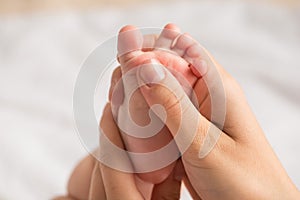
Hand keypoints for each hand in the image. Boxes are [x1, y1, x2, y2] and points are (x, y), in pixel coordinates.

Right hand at [135, 52, 299, 198]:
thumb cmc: (246, 182)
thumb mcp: (206, 144)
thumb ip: (175, 107)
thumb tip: (146, 68)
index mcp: (218, 89)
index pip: (182, 51)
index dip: (151, 49)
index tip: (124, 57)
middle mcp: (207, 97)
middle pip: (169, 70)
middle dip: (141, 72)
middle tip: (117, 82)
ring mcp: (196, 115)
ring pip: (162, 94)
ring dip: (141, 96)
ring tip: (119, 100)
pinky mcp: (188, 133)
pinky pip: (162, 116)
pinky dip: (146, 117)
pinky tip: (131, 121)